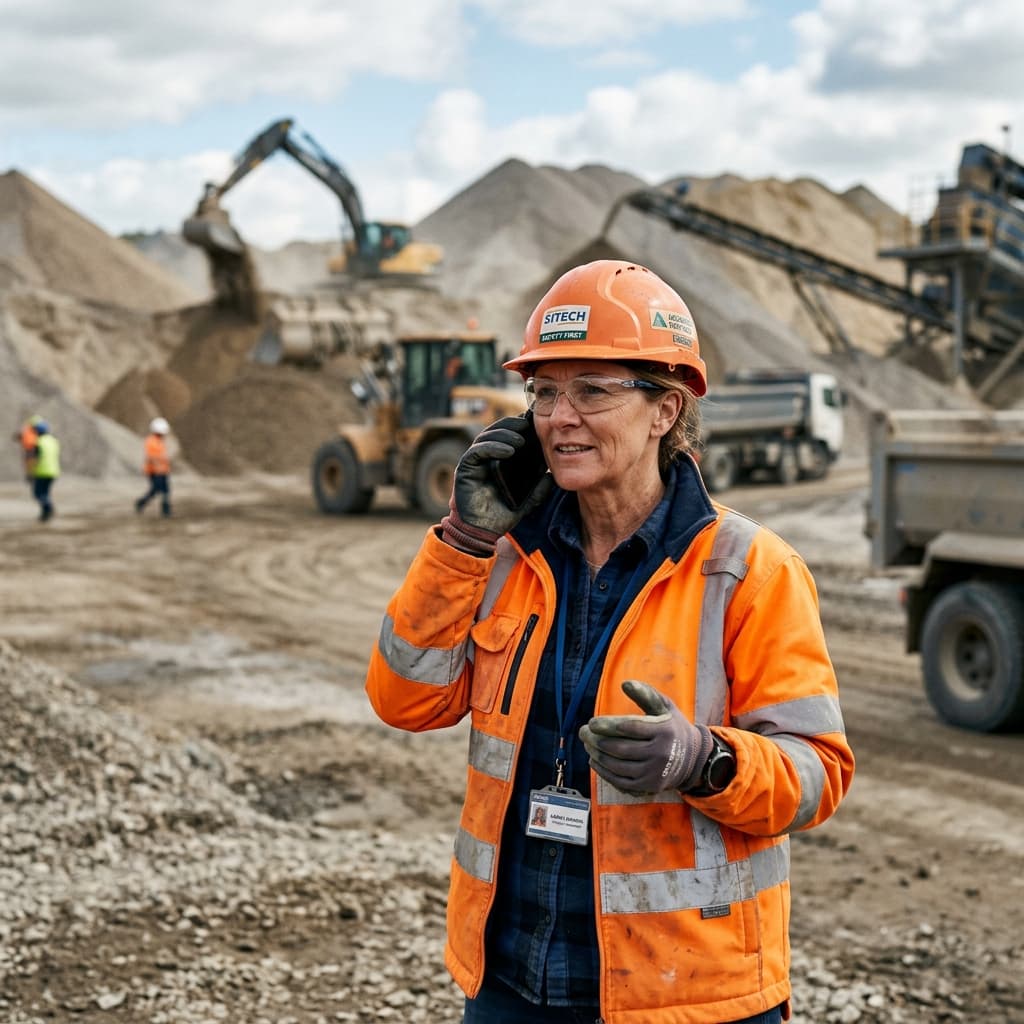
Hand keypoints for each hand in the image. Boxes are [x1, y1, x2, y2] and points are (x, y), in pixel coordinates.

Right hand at [441, 416, 551, 553]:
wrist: (482, 534)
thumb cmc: (500, 517)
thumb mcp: (525, 502)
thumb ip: (538, 490)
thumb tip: (551, 477)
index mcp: (495, 462)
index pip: (505, 436)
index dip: (518, 427)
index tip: (534, 424)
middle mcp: (482, 460)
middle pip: (494, 432)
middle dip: (510, 425)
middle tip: (528, 424)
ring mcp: (473, 464)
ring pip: (485, 437)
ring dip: (503, 435)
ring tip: (521, 440)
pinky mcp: (464, 469)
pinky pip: (477, 452)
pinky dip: (493, 447)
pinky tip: (509, 451)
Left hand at [579, 680, 713, 792]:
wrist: (692, 758)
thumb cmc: (672, 727)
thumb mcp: (665, 707)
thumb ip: (645, 694)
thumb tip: (625, 684)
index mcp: (664, 731)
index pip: (630, 728)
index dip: (607, 725)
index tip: (591, 722)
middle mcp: (660, 754)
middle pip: (621, 748)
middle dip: (597, 740)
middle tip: (583, 732)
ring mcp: (654, 773)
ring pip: (618, 766)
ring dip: (597, 755)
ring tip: (587, 744)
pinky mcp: (648, 786)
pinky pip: (620, 781)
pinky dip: (603, 771)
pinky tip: (594, 760)